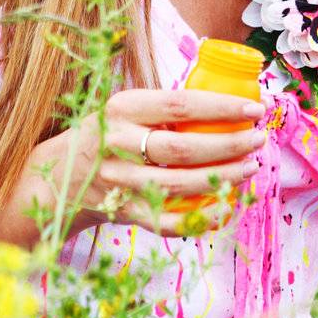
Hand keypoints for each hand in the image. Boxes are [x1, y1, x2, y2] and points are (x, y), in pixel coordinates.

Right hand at [13, 86, 268, 240]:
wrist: (60, 175)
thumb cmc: (111, 133)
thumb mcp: (128, 108)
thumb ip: (166, 107)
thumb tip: (233, 97)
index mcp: (123, 108)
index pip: (179, 105)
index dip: (221, 107)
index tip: (255, 108)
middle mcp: (119, 144)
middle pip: (181, 149)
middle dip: (228, 145)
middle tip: (257, 140)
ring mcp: (120, 182)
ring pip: (178, 185)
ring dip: (221, 179)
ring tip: (250, 168)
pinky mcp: (124, 212)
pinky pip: (169, 220)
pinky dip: (201, 217)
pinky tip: (227, 207)